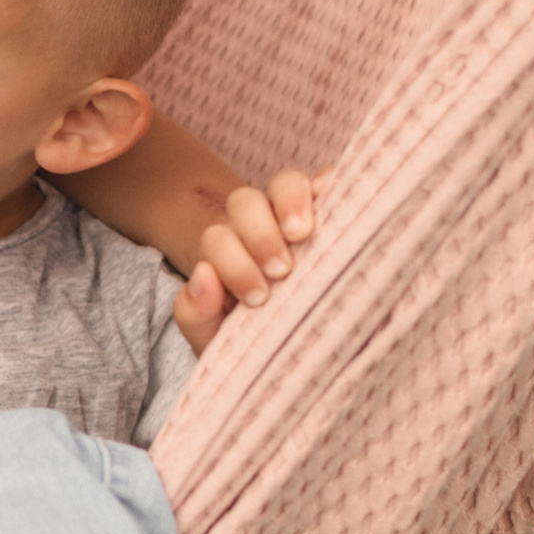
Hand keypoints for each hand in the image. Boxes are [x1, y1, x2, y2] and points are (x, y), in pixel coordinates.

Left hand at [172, 168, 316, 355]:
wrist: (305, 354)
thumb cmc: (259, 343)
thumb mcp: (219, 338)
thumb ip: (195, 313)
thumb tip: (203, 273)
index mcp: (229, 254)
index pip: (217, 238)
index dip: (233, 263)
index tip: (258, 297)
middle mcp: (259, 227)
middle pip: (245, 202)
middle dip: (259, 235)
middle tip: (281, 271)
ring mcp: (298, 212)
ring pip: (286, 182)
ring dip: (291, 203)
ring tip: (303, 234)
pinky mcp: (334, 207)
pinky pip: (330, 179)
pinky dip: (332, 183)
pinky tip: (338, 208)